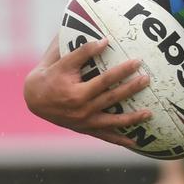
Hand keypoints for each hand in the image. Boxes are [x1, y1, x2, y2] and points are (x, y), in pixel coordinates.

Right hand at [24, 36, 151, 148]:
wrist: (34, 99)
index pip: (105, 80)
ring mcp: (85, 122)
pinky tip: (135, 142)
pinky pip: (105, 136)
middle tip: (147, 79)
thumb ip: (83, 51)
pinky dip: (120, 140)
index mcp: (77, 93)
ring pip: (113, 121)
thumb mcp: (62, 61)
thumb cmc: (49, 75)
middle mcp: (82, 110)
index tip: (137, 62)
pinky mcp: (85, 129)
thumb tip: (105, 40)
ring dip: (132, 118)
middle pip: (112, 99)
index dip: (122, 70)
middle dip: (132, 89)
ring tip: (149, 113)